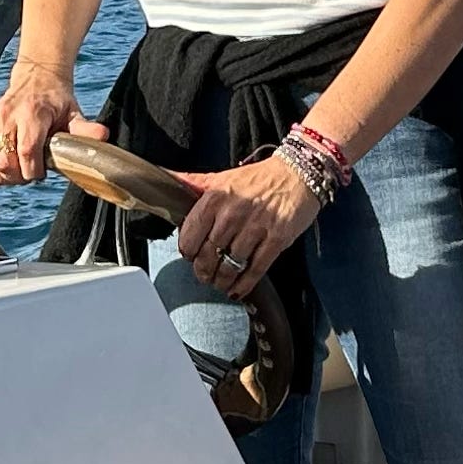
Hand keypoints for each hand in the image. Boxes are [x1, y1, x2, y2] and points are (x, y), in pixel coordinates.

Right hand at [0, 58, 107, 187]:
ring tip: (16, 173)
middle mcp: (7, 117)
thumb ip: (85, 128)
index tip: (41, 173)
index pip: (26, 150)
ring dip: (1, 177)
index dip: (32, 171)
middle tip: (30, 173)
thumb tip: (103, 135)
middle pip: (4, 161)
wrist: (35, 77)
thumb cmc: (57, 100)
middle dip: (18, 177)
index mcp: (32, 114)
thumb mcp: (74, 112)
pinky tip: (0, 173)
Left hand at [174, 155, 319, 300]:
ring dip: (222, 280)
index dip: (188, 251)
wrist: (298, 174)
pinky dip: (244, 284)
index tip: (190, 256)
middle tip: (204, 274)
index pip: (190, 235)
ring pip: (230, 266)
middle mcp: (233, 212)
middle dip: (203, 270)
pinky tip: (237, 289)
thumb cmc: (258, 179)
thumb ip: (192, 183)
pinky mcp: (276, 239)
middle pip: (208, 255)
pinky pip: (255, 270)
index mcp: (216, 196)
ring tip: (220, 283)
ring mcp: (256, 227)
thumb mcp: (221, 177)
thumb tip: (164, 178)